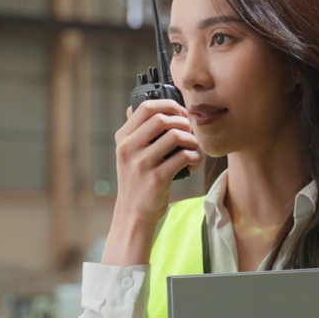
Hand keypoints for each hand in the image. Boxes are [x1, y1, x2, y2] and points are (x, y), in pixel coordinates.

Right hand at [115, 99, 201, 226]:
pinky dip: (195, 157)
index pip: (145, 108)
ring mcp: (142, 164)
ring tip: (193, 147)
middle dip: (182, 122)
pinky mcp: (157, 178)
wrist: (133, 212)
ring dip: (191, 139)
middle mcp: (129, 148)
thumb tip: (134, 105)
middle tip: (189, 131)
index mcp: (123, 138)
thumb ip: (133, 132)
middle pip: (162, 119)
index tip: (180, 112)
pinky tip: (194, 162)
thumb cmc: (136, 179)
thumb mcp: (127, 153)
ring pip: (175, 136)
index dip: (168, 105)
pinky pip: (184, 157)